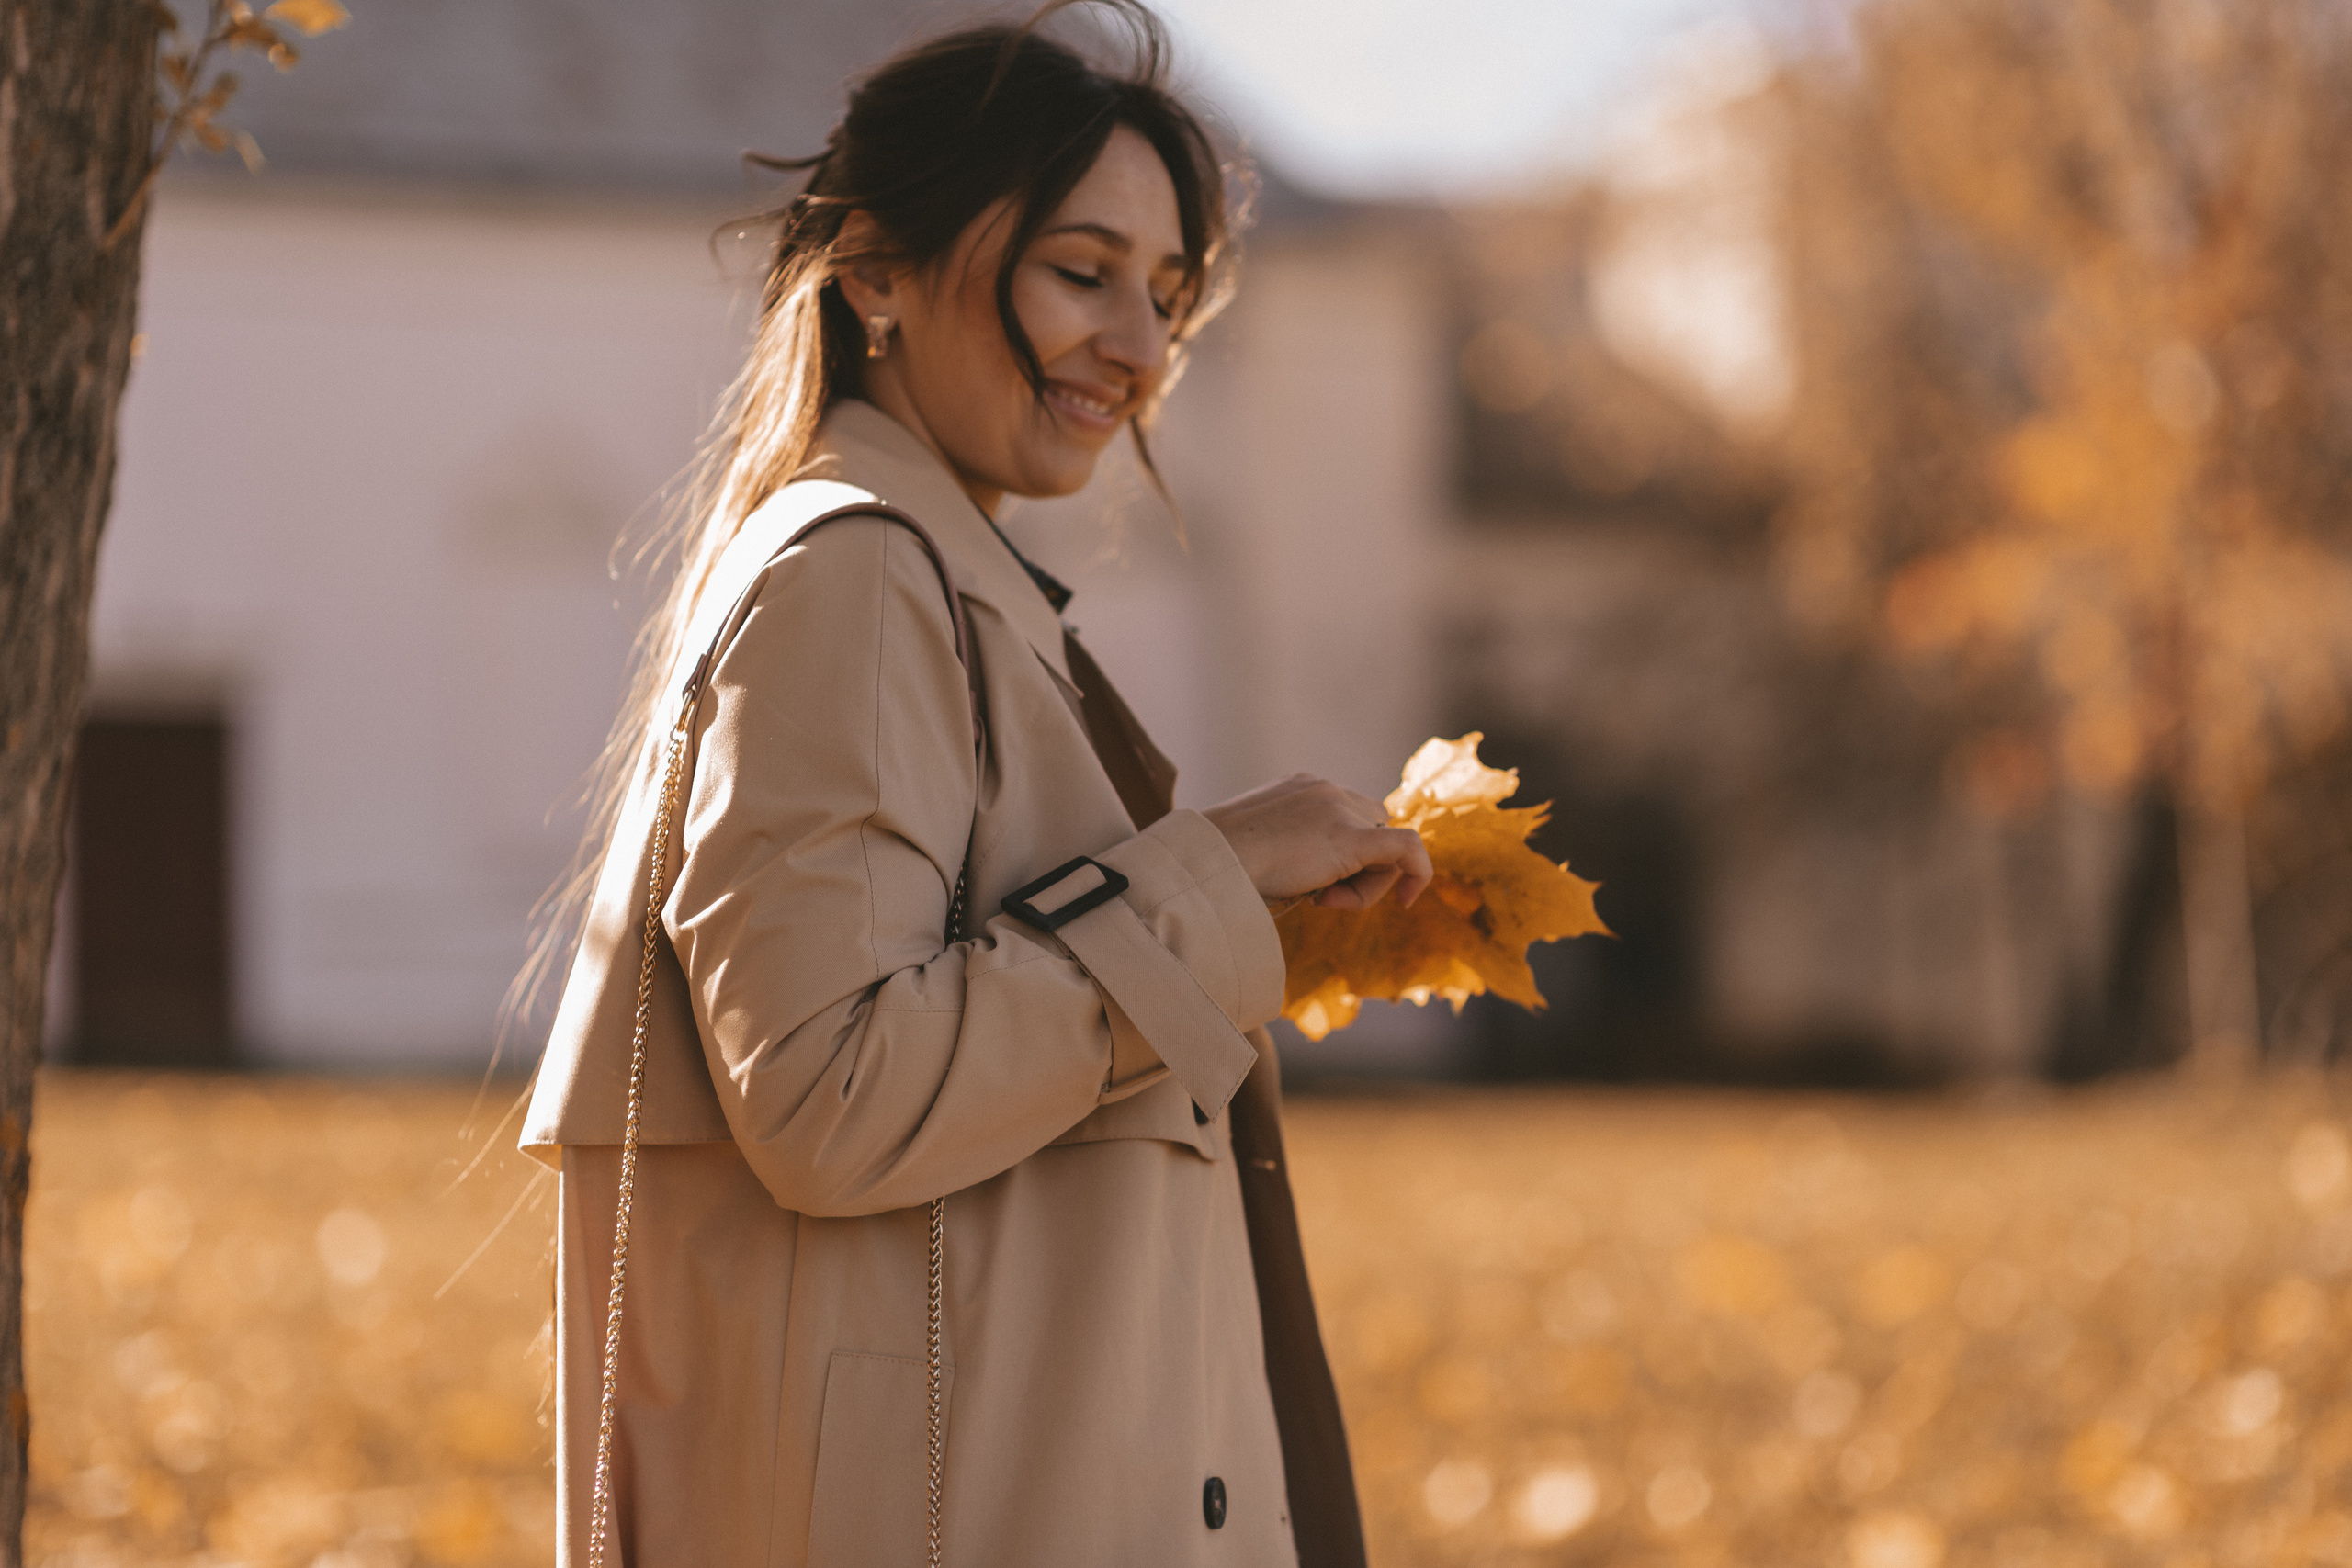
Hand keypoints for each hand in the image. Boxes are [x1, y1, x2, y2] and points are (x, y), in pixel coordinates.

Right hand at [1201, 774, 1432, 911]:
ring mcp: (1339, 808)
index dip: (1345, 858)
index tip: (1317, 886)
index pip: (1349, 815)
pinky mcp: (1351, 837)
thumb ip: (1291, 851)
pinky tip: (1407, 901)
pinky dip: (1417, 874)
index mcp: (1302, 788)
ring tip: (1321, 900)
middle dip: (1359, 871)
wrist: (1207, 864)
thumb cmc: (1219, 867)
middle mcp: (1325, 789)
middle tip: (1321, 899)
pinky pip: (1407, 849)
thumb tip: (1314, 880)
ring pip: (1385, 849)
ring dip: (1364, 886)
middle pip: (1373, 829)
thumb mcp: (1258, 850)